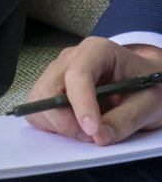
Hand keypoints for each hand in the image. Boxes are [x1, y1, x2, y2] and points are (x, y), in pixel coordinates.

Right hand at [25, 36, 161, 146]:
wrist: (144, 81)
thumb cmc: (148, 86)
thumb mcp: (150, 103)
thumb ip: (127, 119)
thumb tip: (100, 137)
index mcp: (97, 51)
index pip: (78, 74)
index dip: (82, 104)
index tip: (92, 131)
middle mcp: (70, 58)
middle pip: (50, 88)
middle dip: (66, 119)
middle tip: (93, 136)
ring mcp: (57, 72)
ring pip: (39, 100)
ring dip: (59, 124)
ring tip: (87, 131)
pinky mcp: (50, 88)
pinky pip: (37, 109)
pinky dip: (51, 125)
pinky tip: (75, 126)